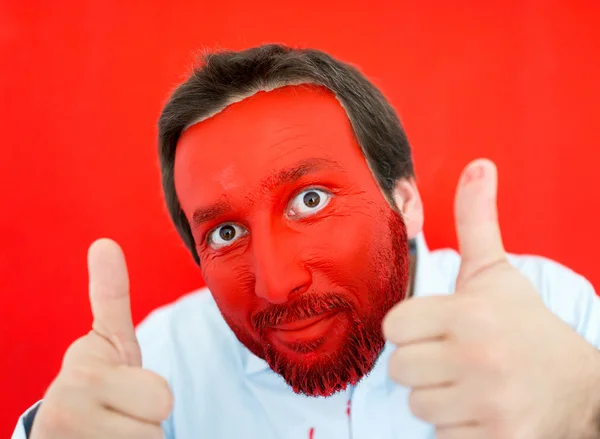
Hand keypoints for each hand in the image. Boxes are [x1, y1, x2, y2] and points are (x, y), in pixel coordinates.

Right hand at [30, 239, 172, 438]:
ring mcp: (68, 438)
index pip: (159, 394)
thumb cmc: (97, 384)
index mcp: (83, 367)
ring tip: (112, 432)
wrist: (62, 433)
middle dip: (150, 417)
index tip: (110, 338)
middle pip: (160, 414)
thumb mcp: (106, 342)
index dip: (152, 394)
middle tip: (122, 413)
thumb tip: (104, 243)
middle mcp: (65, 406)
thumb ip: (110, 296)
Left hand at [383, 159, 599, 438]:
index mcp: (469, 313)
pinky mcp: (497, 438)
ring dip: (437, 395)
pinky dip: (456, 425)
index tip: (434, 327)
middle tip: (453, 356)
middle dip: (421, 363)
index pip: (394, 326)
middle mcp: (477, 357)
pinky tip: (480, 406)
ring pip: (418, 404)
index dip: (411, 327)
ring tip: (469, 380)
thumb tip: (478, 165)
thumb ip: (477, 220)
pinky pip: (441, 434)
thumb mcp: (496, 272)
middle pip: (400, 368)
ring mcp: (488, 402)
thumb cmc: (525, 325)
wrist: (578, 386)